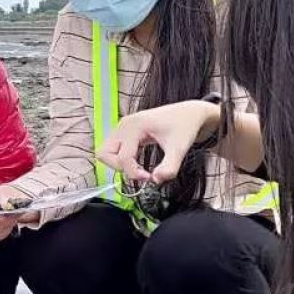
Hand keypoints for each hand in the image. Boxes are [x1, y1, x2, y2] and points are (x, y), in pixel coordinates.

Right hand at [97, 100, 219, 183]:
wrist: (189, 114)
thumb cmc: (184, 126)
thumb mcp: (179, 149)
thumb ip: (169, 168)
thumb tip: (156, 180)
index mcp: (135, 125)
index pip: (123, 157)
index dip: (134, 173)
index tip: (150, 178)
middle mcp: (125, 124)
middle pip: (104, 153)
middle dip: (119, 168)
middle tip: (139, 173)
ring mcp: (123, 127)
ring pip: (105, 152)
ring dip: (118, 164)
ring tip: (138, 168)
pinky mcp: (125, 131)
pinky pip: (113, 149)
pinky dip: (122, 159)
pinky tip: (138, 162)